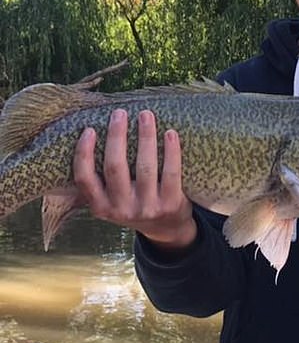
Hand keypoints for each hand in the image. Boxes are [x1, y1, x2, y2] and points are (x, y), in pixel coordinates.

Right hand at [73, 108, 196, 248]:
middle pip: (115, 167)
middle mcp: (122, 209)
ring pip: (144, 167)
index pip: (84, 179)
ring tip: (146, 115)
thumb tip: (93, 133)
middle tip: (119, 113)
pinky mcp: (171, 204)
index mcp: (101, 207)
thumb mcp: (112, 201)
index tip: (89, 129)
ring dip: (145, 137)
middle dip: (116, 136)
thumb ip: (102, 180)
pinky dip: (171, 151)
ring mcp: (147, 208)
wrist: (168, 229)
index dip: (84, 153)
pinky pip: (171, 173)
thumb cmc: (136, 204)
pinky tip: (170, 133)